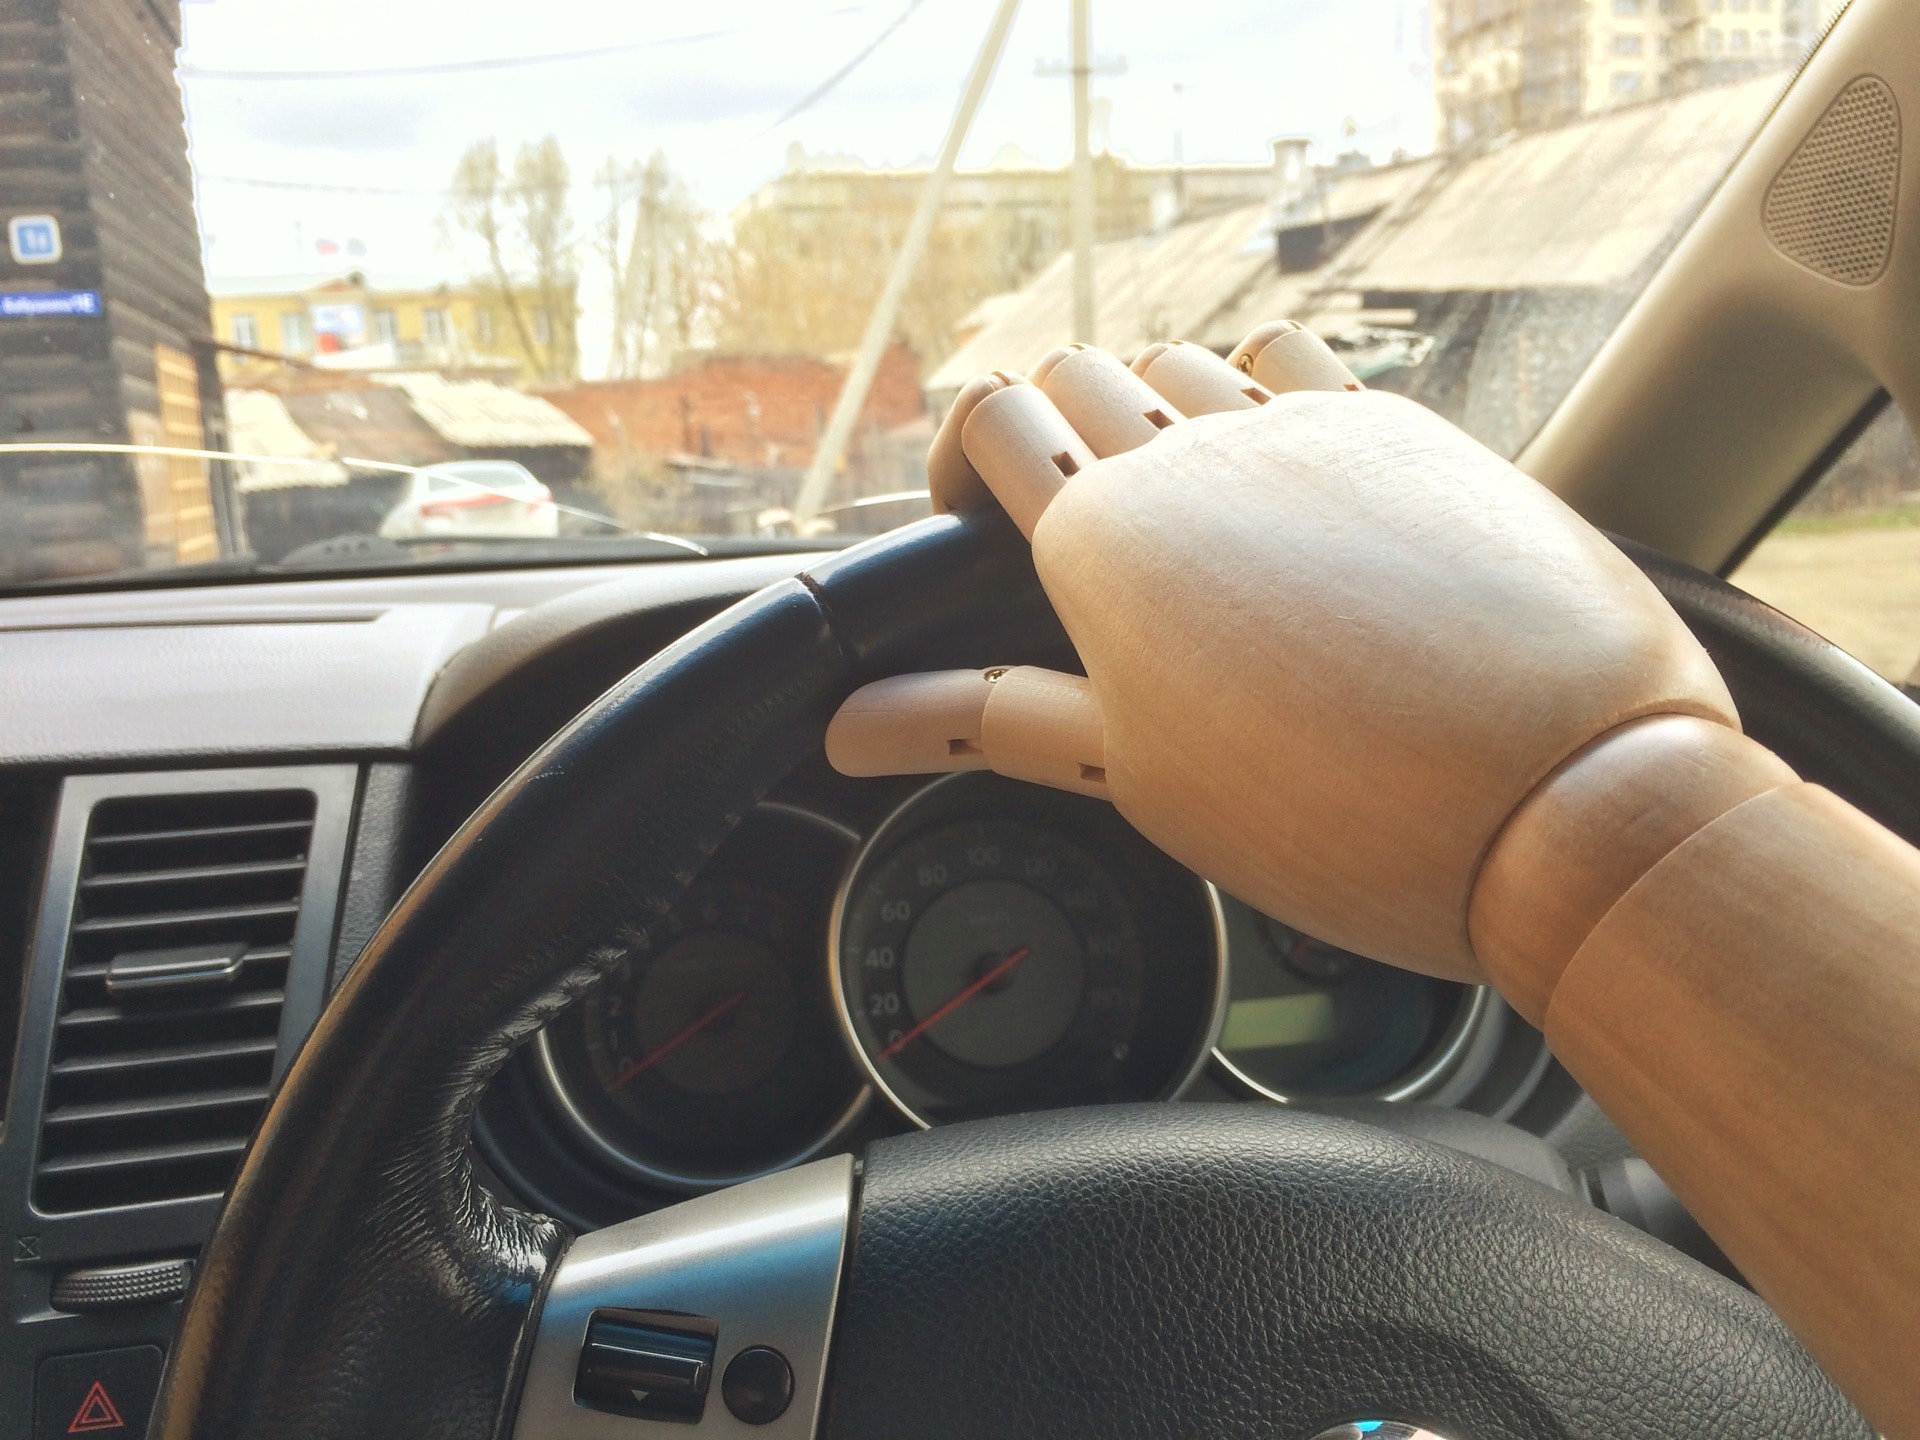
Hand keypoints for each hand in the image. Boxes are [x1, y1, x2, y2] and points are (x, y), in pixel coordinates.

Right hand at [826, 326, 1733, 982]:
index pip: (990, 417)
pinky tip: (1285, 469)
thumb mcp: (1131, 775)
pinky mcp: (1403, 426)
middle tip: (1079, 526)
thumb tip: (850, 727)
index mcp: (1101, 538)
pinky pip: (1296, 359)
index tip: (978, 515)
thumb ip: (982, 722)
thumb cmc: (1331, 811)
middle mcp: (1192, 452)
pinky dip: (1260, 391)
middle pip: (1079, 371)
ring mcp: (1304, 428)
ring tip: (1183, 505)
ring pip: (1183, 358)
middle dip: (1056, 430)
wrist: (1557, 801)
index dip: (967, 455)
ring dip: (1155, 406)